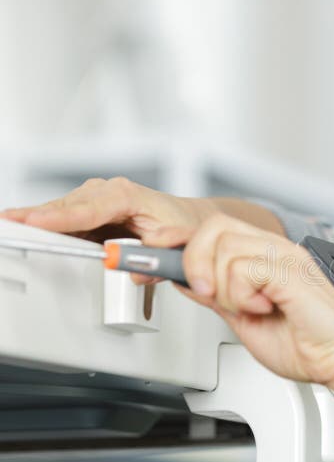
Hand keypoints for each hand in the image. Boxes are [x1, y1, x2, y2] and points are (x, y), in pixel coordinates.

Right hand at [0, 177, 215, 283]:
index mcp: (127, 196)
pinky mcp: (90, 210)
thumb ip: (157, 257)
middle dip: (35, 217)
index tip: (36, 223)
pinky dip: (44, 224)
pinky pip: (63, 218)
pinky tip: (22, 227)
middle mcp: (108, 192)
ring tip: (9, 227)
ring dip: (35, 220)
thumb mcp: (178, 242)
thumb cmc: (183, 225)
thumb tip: (135, 269)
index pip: (88, 208)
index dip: (60, 217)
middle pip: (65, 207)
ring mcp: (96, 199)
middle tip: (8, 225)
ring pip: (59, 211)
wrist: (188, 218)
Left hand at [164, 213, 333, 386]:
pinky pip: (244, 268)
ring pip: (224, 246)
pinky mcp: (292, 271)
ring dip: (223, 286)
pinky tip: (262, 308)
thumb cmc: (305, 344)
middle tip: (207, 294)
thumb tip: (183, 280)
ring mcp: (285, 256)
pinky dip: (242, 295)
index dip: (175, 241)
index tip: (146, 256)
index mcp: (263, 257)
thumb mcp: (242, 319)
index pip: (211, 231)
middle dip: (194, 262)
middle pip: (213, 227)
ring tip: (246, 307)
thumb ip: (216, 295)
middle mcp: (274, 249)